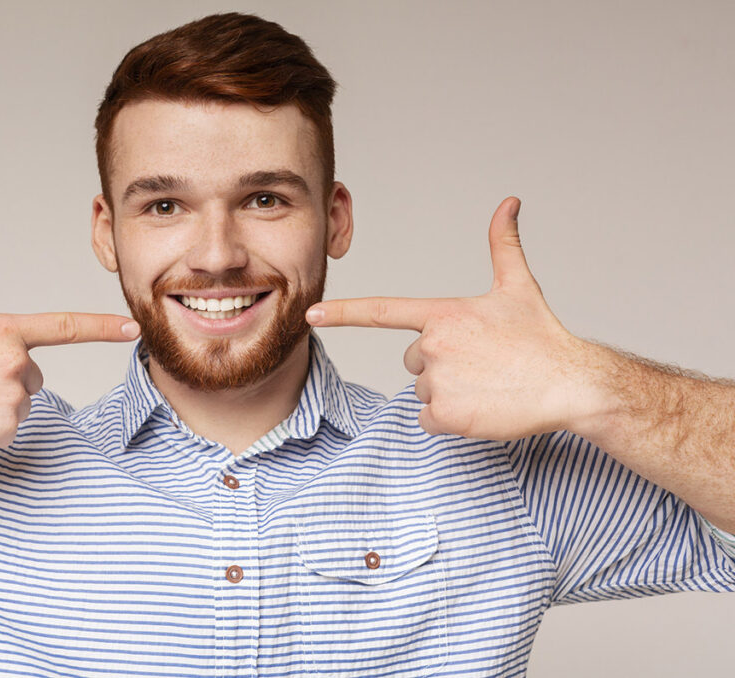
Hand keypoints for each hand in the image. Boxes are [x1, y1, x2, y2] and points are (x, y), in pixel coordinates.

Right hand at [0, 219, 138, 453]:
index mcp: (6, 331)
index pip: (65, 326)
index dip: (103, 326)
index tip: (133, 328)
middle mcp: (15, 363)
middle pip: (34, 371)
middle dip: (8, 374)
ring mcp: (11, 398)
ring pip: (23, 398)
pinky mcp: (5, 427)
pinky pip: (12, 423)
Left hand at [306, 197, 596, 440]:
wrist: (571, 383)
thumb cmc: (542, 336)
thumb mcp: (519, 286)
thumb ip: (503, 244)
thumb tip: (509, 202)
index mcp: (443, 315)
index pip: (382, 311)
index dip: (344, 313)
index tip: (312, 315)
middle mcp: (433, 346)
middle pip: (412, 362)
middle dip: (439, 365)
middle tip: (480, 364)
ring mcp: (438, 381)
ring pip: (423, 391)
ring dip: (448, 392)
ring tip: (486, 384)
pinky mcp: (446, 415)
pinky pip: (428, 420)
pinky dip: (450, 419)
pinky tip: (481, 407)